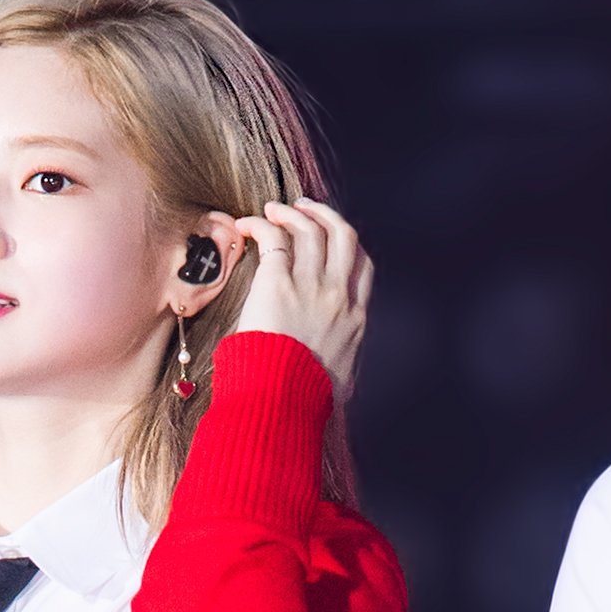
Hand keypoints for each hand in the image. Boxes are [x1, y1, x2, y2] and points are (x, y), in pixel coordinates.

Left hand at [227, 198, 371, 404]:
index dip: (347, 245)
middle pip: (343, 236)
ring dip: (291, 213)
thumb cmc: (300, 402)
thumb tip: (343, 382)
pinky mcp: (277, 283)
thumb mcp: (338, 386)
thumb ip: (341, 370)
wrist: (279, 403)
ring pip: (310, 229)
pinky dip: (262, 224)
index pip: (362, 267)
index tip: (330, 237)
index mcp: (355, 321)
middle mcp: (338, 297)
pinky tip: (248, 224)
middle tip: (304, 208)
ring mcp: (310, 287)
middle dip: (325, 215)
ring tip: (271, 210)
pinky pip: (274, 238)